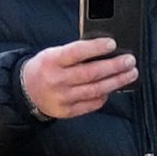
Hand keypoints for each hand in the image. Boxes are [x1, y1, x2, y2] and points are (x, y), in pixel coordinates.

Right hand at [20, 36, 141, 118]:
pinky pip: (91, 104)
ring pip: (95, 90)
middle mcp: (57, 80)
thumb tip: (104, 50)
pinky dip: (104, 96)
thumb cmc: (45, 68)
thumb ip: (75, 52)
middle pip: (91, 73)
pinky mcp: (67, 111)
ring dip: (116, 82)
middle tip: (130, 61)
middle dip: (114, 66)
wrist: (26, 92)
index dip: (96, 48)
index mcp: (52, 61)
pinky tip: (113, 89)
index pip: (77, 52)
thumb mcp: (53, 53)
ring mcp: (63, 98)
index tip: (112, 44)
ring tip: (130, 74)